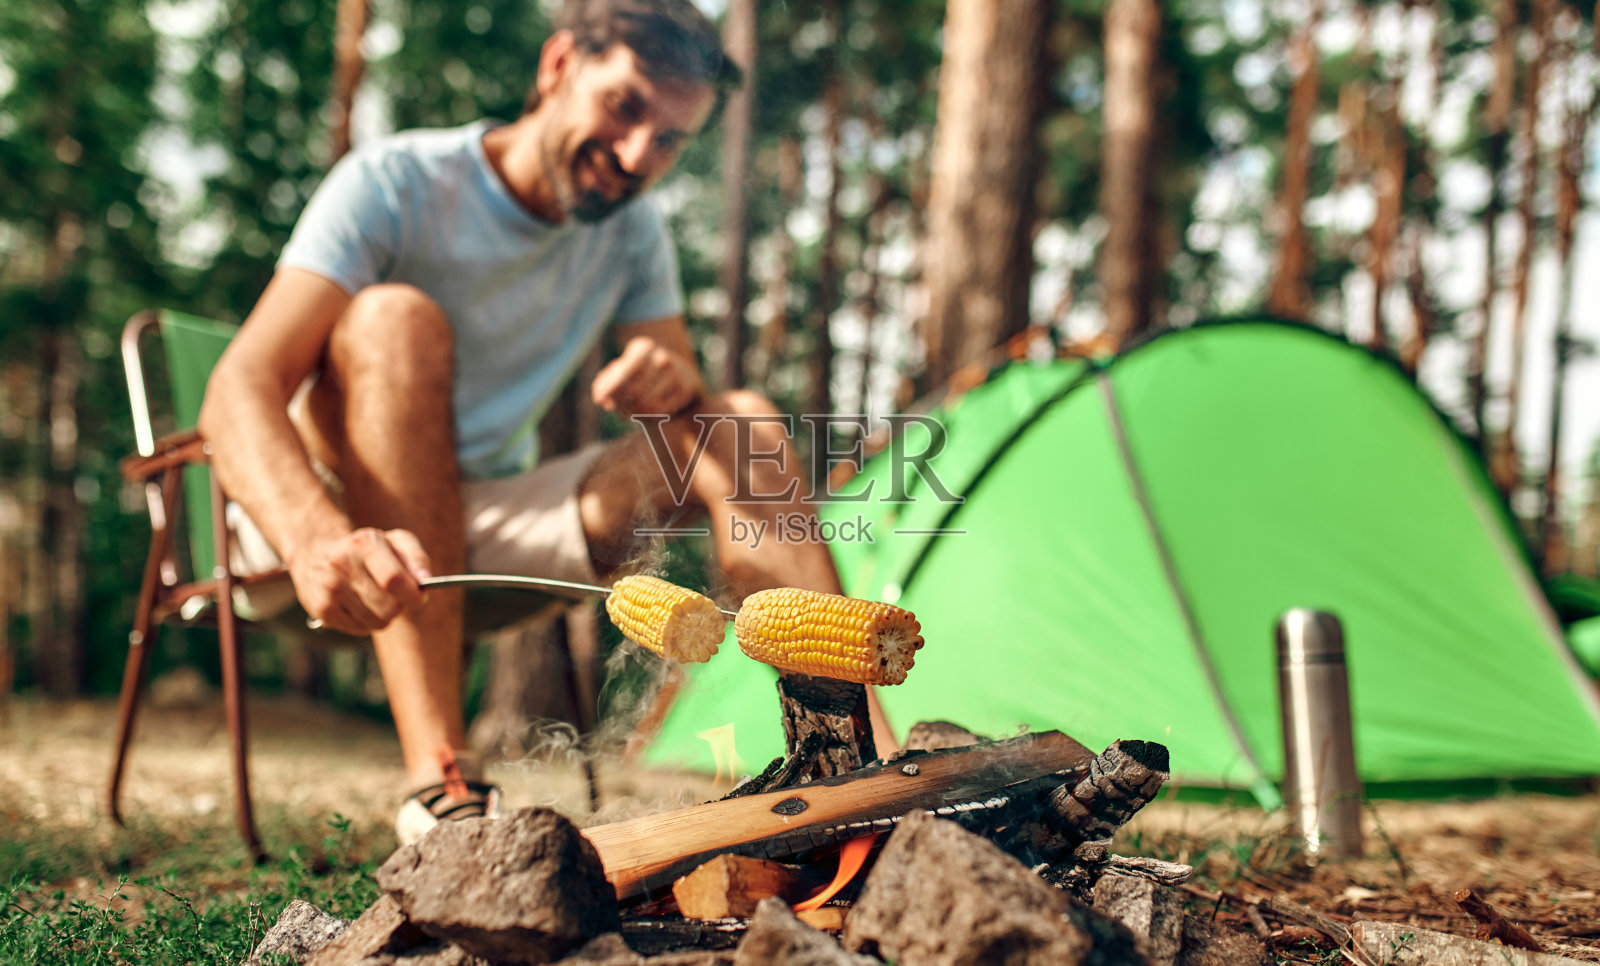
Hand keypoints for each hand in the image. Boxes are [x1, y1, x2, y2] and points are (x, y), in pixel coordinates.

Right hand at [286, 527, 431, 634]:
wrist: (317, 555)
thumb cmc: (369, 550)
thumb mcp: (395, 542)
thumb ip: (416, 559)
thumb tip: (426, 581)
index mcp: (365, 542)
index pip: (394, 580)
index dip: (413, 595)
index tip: (419, 598)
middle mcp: (343, 563)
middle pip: (389, 606)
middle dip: (400, 607)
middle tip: (396, 597)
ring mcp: (330, 587)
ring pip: (377, 622)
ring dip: (384, 616)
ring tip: (375, 598)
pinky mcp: (322, 609)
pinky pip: (360, 629)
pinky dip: (366, 622)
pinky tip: (359, 605)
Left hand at [591, 336, 703, 416]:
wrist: (683, 376)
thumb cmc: (643, 373)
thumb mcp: (622, 370)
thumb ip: (605, 383)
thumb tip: (600, 399)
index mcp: (643, 348)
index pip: (624, 371)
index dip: (610, 388)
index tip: (599, 400)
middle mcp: (661, 358)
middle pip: (634, 391)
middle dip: (621, 403)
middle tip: (616, 407)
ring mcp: (676, 374)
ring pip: (647, 404)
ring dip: (633, 412)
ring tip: (629, 410)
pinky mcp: (684, 391)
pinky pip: (659, 412)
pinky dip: (647, 416)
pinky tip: (645, 412)